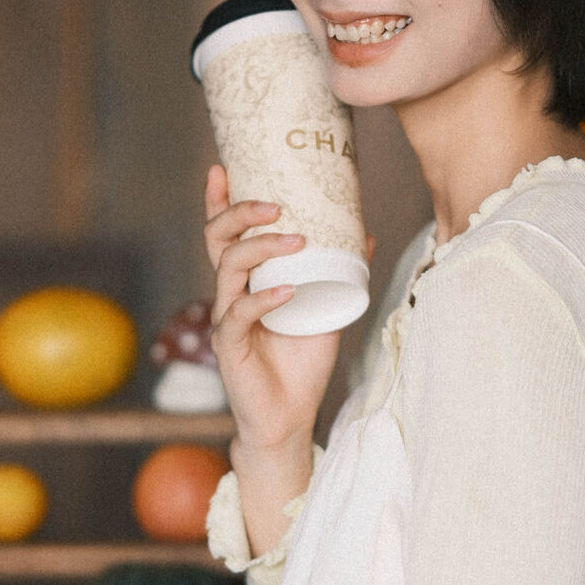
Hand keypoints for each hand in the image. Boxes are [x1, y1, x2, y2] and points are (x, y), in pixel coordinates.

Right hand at [204, 164, 374, 459]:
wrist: (289, 417)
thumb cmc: (302, 364)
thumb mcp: (329, 309)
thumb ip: (342, 273)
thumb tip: (366, 231)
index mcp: (246, 281)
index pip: (225, 234)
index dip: (219, 201)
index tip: (222, 168)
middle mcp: (229, 294)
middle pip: (218, 241)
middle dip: (239, 214)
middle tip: (273, 203)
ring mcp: (225, 318)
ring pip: (228, 269)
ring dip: (261, 248)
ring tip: (296, 239)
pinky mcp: (228, 346)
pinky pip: (238, 313)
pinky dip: (263, 297)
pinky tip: (287, 291)